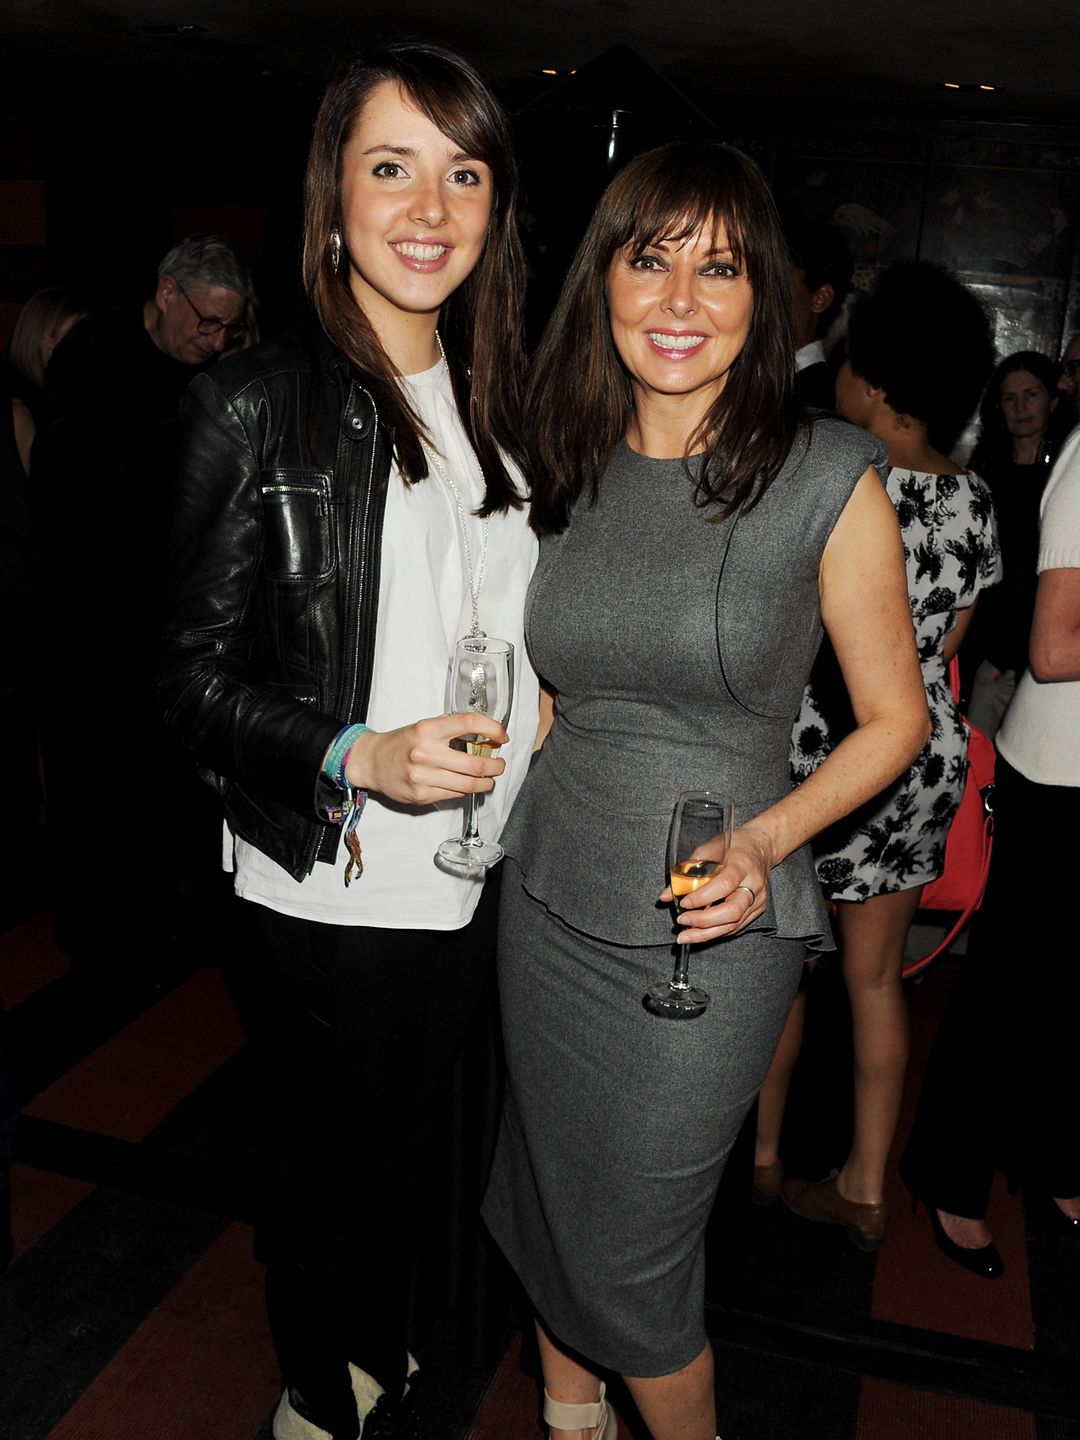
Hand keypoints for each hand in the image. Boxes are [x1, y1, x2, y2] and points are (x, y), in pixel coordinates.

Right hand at [343, 712, 506, 804]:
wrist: (371, 762)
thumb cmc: (401, 743)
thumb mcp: (424, 727)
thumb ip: (452, 729)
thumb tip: (486, 736)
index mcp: (428, 730)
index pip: (469, 723)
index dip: (492, 729)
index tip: (502, 736)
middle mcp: (425, 752)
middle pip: (475, 764)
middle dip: (496, 766)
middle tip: (499, 764)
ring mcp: (422, 777)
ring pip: (469, 784)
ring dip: (486, 782)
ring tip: (488, 778)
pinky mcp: (421, 795)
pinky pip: (455, 795)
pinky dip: (467, 790)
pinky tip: (467, 784)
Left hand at [658, 824, 773, 943]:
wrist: (761, 847)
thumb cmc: (735, 846)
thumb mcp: (709, 849)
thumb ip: (687, 871)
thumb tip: (666, 896)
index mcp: (742, 865)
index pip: (724, 885)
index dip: (702, 897)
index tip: (683, 903)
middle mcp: (754, 885)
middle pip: (732, 911)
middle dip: (704, 921)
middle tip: (682, 921)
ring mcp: (758, 900)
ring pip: (734, 924)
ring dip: (707, 934)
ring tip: (686, 936)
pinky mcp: (758, 910)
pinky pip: (736, 927)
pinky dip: (716, 931)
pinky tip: (700, 932)